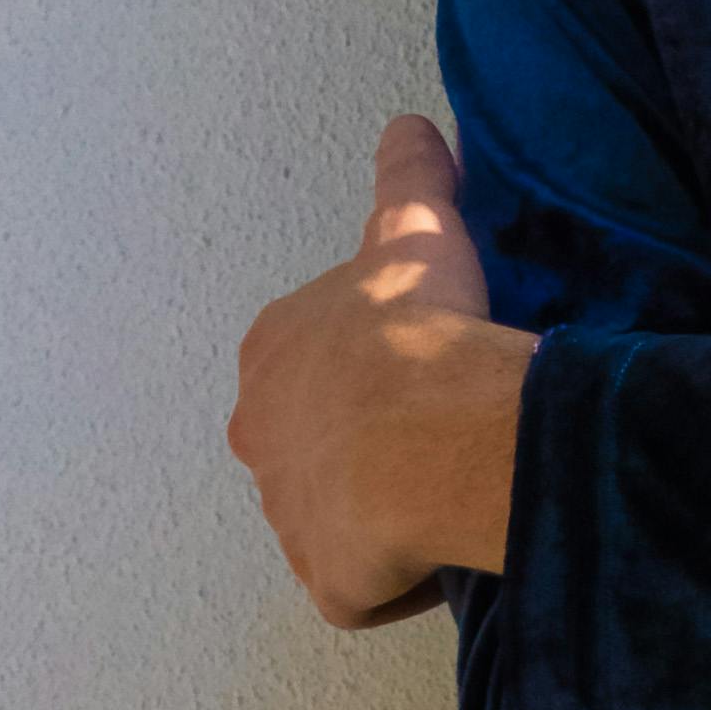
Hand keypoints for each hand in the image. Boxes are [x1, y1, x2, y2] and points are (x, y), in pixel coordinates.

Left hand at [227, 115, 534, 626]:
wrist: (430, 434)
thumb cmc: (416, 324)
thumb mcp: (416, 225)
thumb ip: (408, 173)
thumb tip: (410, 124)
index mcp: (271, 355)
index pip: (313, 355)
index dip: (372, 353)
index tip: (425, 353)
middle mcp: (262, 440)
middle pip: (314, 439)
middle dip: (367, 436)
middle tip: (438, 419)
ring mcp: (290, 520)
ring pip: (340, 513)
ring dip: (385, 506)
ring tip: (448, 479)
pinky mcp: (329, 584)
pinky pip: (368, 582)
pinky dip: (403, 570)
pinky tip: (446, 537)